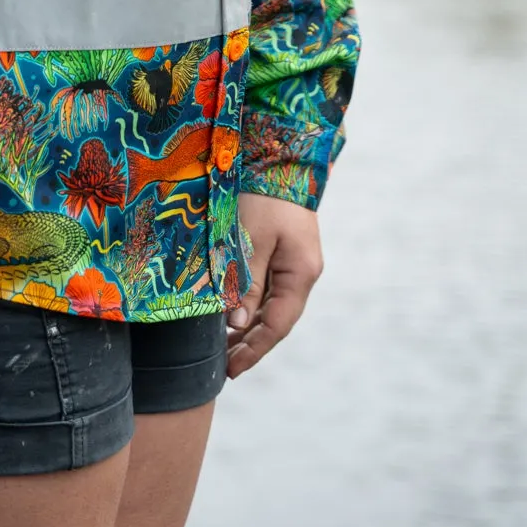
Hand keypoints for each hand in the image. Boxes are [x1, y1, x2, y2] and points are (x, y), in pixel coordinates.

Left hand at [226, 192, 322, 378]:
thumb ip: (246, 283)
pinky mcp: (285, 251)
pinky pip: (269, 289)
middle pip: (276, 320)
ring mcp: (296, 262)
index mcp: (301, 274)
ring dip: (249, 327)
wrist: (279, 155)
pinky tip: (233, 314)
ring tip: (223, 347)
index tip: (232, 370)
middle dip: (250, 344)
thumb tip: (237, 324)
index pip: (277, 325)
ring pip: (272, 306)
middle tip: (223, 367)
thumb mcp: (250, 241)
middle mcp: (303, 273)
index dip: (254, 350)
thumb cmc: (262, 196)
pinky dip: (252, 305)